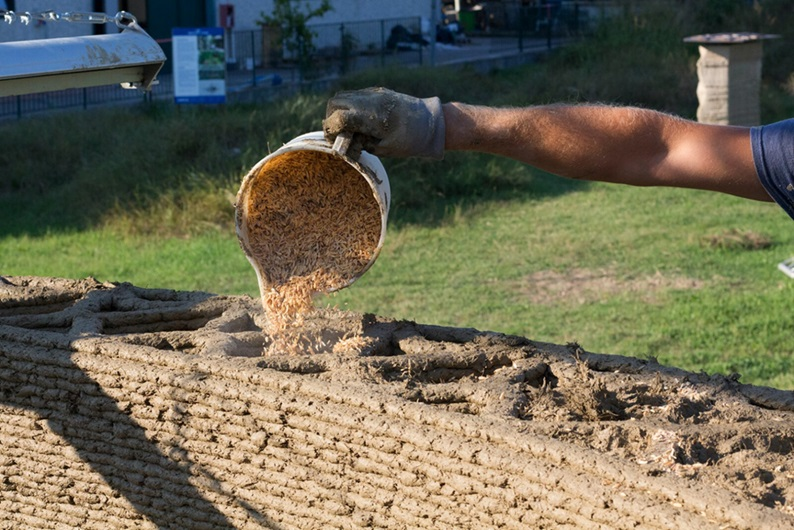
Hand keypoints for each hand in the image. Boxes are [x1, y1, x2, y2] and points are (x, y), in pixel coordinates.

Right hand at [323, 87, 445, 158]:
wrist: (433, 122)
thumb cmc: (410, 141)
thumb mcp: (384, 149)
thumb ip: (361, 144)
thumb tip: (343, 142)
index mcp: (372, 116)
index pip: (338, 117)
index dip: (331, 129)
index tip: (334, 140)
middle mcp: (370, 100)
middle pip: (336, 102)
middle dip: (331, 118)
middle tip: (339, 134)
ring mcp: (374, 93)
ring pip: (344, 96)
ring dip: (340, 110)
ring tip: (349, 127)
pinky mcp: (378, 91)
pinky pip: (356, 95)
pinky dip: (351, 106)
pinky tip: (360, 119)